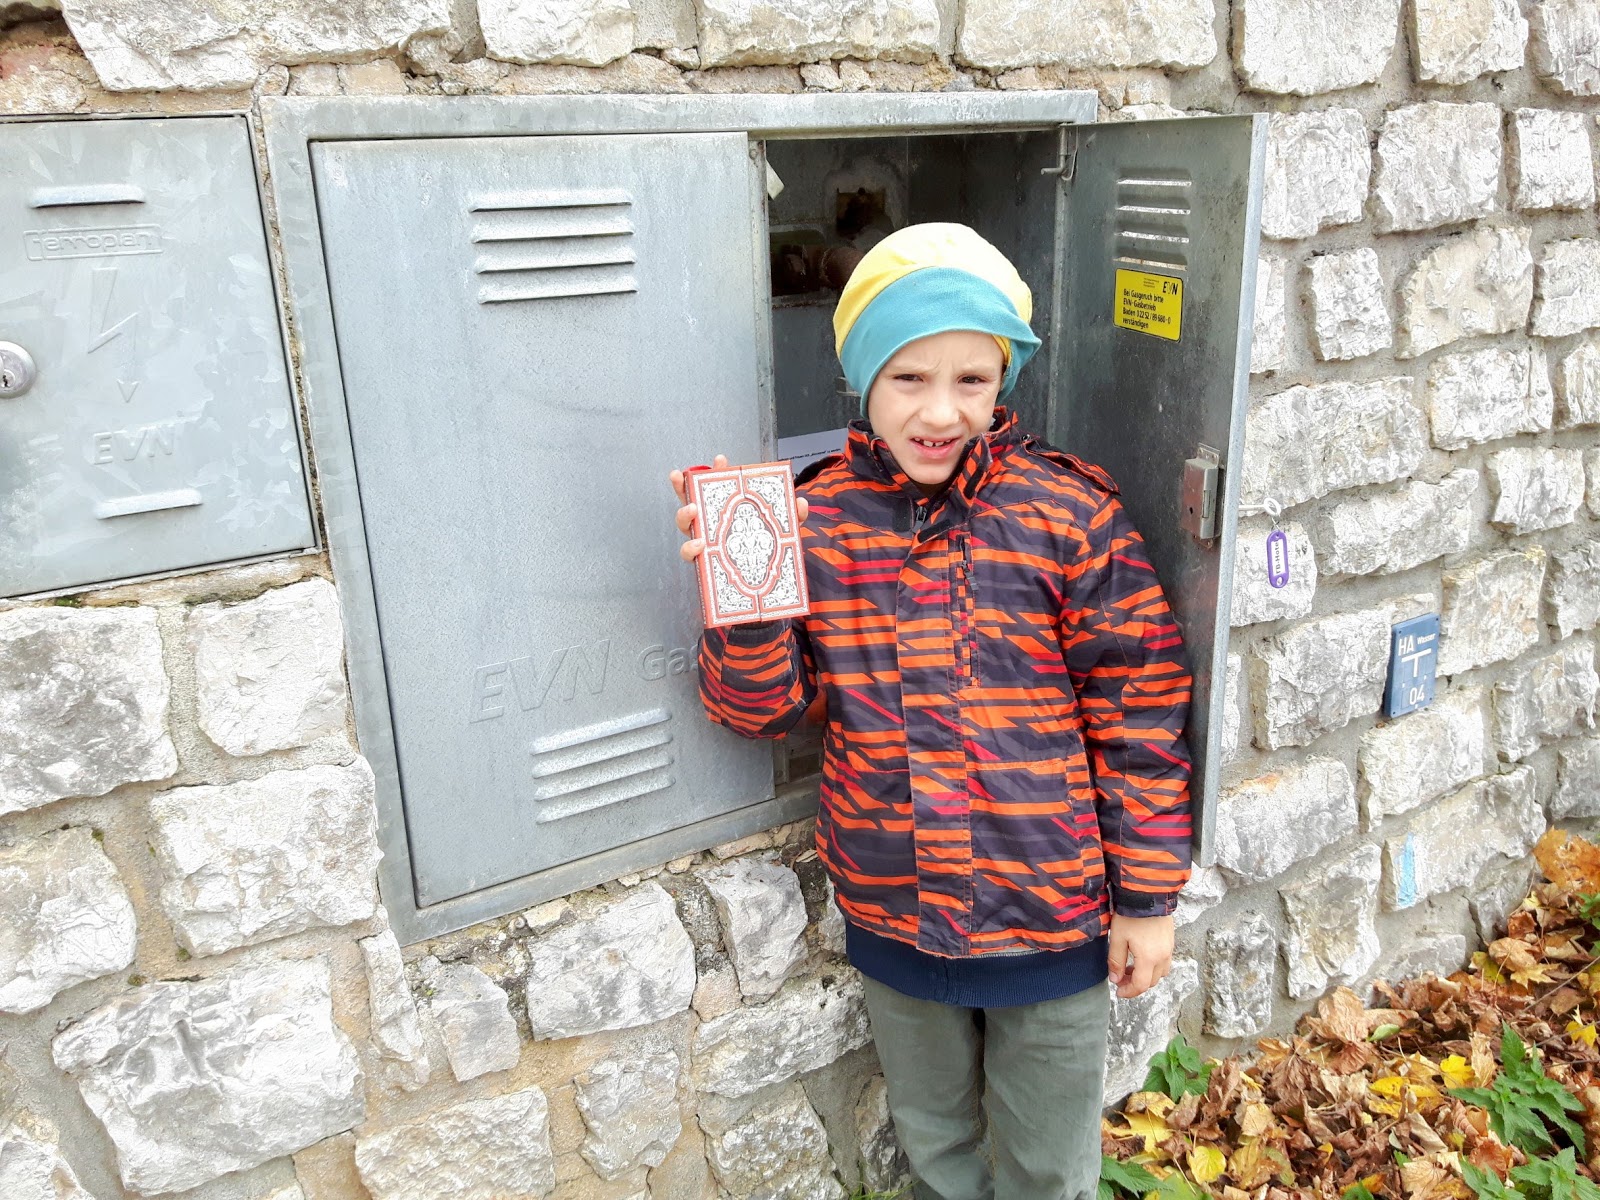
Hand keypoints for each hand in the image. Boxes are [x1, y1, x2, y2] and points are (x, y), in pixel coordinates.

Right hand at [669, 455, 809, 563]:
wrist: (764, 579)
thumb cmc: (766, 548)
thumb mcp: (783, 529)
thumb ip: (794, 516)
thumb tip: (800, 504)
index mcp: (727, 510)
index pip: (717, 487)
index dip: (714, 471)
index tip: (720, 460)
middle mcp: (711, 523)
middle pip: (689, 500)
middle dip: (684, 486)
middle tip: (686, 477)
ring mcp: (704, 541)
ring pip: (684, 525)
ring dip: (683, 514)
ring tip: (693, 509)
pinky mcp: (702, 562)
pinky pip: (688, 555)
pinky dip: (690, 548)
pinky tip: (699, 544)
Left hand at [1108, 914, 1173, 999]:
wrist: (1148, 894)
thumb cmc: (1131, 915)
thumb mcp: (1118, 938)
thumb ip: (1115, 961)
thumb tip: (1115, 979)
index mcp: (1149, 958)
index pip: (1141, 985)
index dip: (1129, 992)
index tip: (1118, 992)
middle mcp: (1163, 957)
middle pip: (1151, 982)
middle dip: (1135, 984)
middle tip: (1120, 978)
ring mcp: (1169, 949)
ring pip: (1160, 973)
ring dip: (1145, 975)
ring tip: (1129, 967)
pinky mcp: (1170, 941)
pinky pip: (1164, 962)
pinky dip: (1152, 966)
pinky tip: (1140, 956)